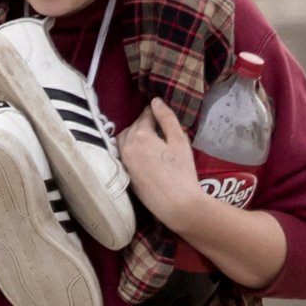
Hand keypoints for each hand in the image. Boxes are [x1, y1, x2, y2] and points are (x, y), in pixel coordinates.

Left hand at [117, 100, 201, 230]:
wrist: (177, 204)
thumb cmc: (182, 172)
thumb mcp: (179, 141)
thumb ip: (167, 118)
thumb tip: (155, 101)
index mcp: (141, 136)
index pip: (145, 115)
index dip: (153, 111)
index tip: (158, 110)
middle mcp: (127, 146)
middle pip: (133, 126)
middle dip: (143, 122)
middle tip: (157, 123)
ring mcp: (124, 161)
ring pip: (124, 138)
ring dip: (134, 133)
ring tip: (150, 136)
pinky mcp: (125, 173)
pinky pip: (123, 153)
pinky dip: (130, 147)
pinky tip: (143, 151)